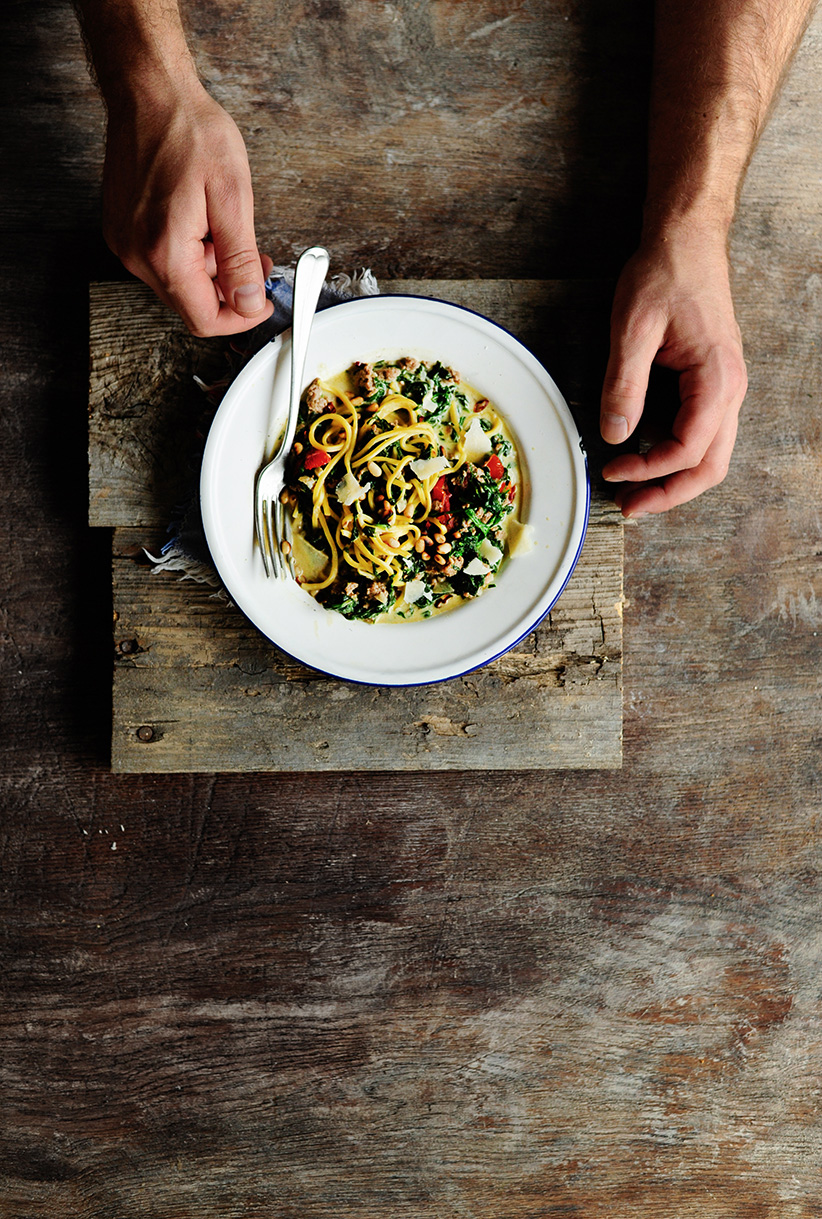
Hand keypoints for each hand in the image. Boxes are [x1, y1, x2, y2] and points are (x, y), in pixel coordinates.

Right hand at [102, 78, 273, 336]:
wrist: (150, 94)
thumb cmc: (190, 133)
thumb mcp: (232, 199)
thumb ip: (239, 261)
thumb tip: (249, 303)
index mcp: (164, 253)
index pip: (204, 319)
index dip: (240, 319)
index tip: (261, 303)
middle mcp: (136, 255)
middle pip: (190, 303)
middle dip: (229, 290)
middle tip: (257, 260)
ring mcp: (124, 243)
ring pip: (178, 282)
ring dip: (210, 269)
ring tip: (230, 230)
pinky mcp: (121, 230)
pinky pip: (161, 260)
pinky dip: (189, 253)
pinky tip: (203, 223)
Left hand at [600, 230, 747, 516]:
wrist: (687, 239)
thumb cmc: (666, 273)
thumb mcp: (633, 327)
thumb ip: (624, 384)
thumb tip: (615, 434)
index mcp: (717, 378)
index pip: (689, 449)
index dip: (650, 470)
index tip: (613, 469)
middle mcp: (730, 389)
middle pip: (710, 466)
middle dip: (670, 493)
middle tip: (630, 506)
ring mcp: (725, 388)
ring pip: (710, 454)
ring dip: (674, 479)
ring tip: (636, 491)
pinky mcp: (712, 384)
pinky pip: (703, 434)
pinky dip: (677, 456)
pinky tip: (647, 457)